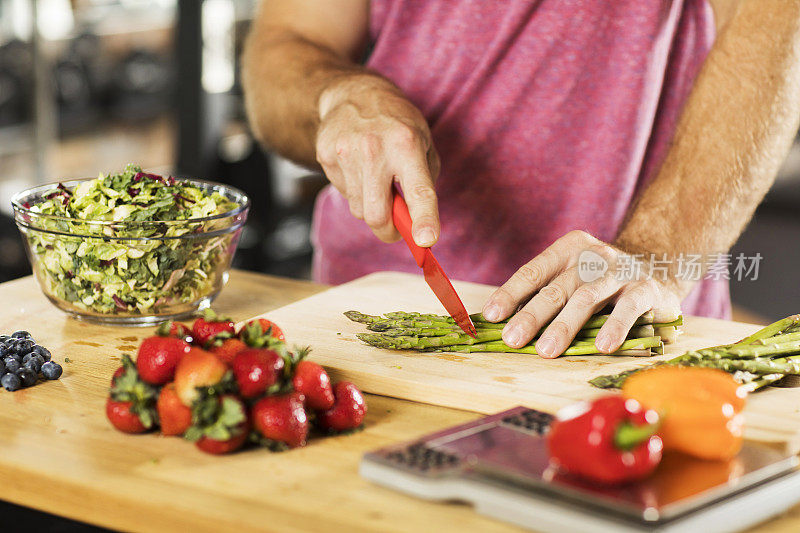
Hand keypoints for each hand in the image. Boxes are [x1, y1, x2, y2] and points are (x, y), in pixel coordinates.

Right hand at [316, 75, 440, 245]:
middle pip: (377, 215)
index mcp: (407, 144)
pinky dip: (354, 190)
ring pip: (359, 209)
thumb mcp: (423, 142)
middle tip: (397, 229)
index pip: (418, 191)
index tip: (426, 241)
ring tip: (375, 179)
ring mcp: (346, 152)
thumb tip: (416, 223)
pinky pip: (344, 193)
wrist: (352, 94)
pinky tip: (357, 167)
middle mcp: (375, 149)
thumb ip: (424, 182)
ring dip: (371, 206)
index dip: (423, 219)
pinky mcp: (326, 156)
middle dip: (388, 231)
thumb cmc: (395, 124)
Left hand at [482, 231, 681, 357]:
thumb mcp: (573, 279)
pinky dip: (614, 327)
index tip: (491, 315)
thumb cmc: (601, 281)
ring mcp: (619, 271)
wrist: (659, 267)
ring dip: (564, 326)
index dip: (510, 293)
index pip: (533, 271)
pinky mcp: (646, 289)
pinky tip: (601, 346)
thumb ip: (546, 296)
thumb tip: (506, 324)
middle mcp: (592, 257)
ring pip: (586, 298)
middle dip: (532, 316)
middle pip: (556, 288)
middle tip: (513, 339)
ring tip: (546, 350)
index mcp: (567, 250)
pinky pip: (628, 308)